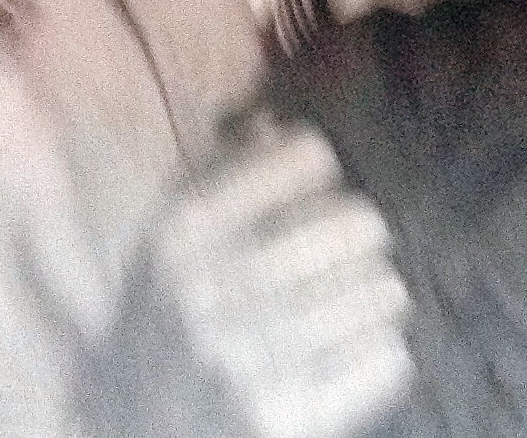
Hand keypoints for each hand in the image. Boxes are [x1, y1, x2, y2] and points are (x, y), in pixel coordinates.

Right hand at [85, 121, 411, 437]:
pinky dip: (378, 357)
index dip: (322, 174)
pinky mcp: (286, 421)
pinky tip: (344, 358)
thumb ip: (222, 170)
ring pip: (383, 289)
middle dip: (361, 239)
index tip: (312, 197)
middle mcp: (213, 291)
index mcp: (183, 230)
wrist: (138, 434)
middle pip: (360, 221)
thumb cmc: (170, 319)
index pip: (310, 155)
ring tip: (341, 309)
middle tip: (343, 257)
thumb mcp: (173, 239)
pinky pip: (389, 359)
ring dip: (373, 299)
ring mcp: (249, 361)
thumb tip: (276, 121)